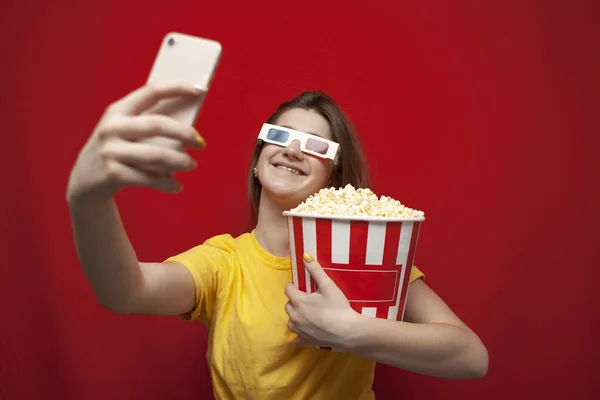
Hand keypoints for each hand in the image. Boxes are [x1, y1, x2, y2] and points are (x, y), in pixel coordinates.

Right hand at [66, 84, 205, 203]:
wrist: (85, 179)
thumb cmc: (118, 149)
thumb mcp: (125, 130)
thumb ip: (150, 122)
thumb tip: (190, 123)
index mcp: (117, 110)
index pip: (151, 92)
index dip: (176, 88)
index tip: (199, 89)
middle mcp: (111, 127)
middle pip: (156, 125)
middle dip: (184, 133)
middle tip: (201, 142)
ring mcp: (110, 151)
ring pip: (156, 155)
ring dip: (180, 161)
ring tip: (191, 164)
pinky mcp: (112, 173)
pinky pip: (149, 178)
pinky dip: (167, 183)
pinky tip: (177, 186)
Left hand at [284, 252, 358, 347]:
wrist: (348, 331)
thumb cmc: (338, 307)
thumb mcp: (328, 285)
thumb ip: (315, 270)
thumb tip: (305, 255)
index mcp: (298, 301)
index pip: (288, 289)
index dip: (293, 286)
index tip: (301, 286)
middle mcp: (295, 316)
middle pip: (288, 305)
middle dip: (294, 301)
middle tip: (307, 299)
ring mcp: (299, 330)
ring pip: (290, 321)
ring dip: (295, 317)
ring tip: (307, 314)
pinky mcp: (306, 341)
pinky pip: (297, 339)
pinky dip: (300, 335)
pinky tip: (306, 331)